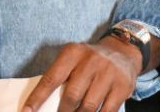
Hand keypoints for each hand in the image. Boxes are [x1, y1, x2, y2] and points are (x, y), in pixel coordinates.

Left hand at [23, 38, 140, 111]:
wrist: (122, 52)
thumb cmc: (89, 61)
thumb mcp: (73, 59)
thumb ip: (60, 76)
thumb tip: (43, 103)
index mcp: (72, 53)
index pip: (51, 79)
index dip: (37, 98)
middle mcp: (90, 62)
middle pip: (71, 97)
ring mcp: (108, 74)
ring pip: (88, 107)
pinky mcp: (122, 87)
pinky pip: (106, 111)